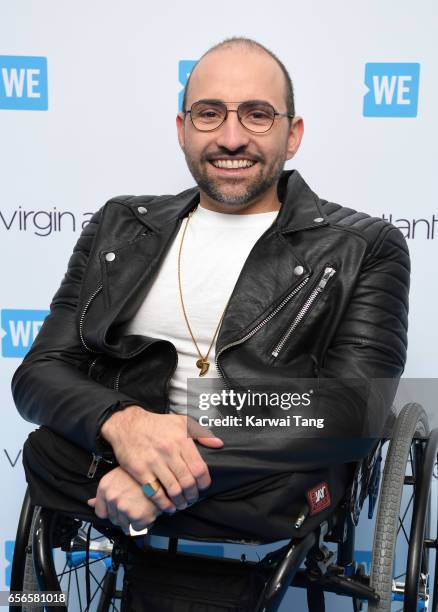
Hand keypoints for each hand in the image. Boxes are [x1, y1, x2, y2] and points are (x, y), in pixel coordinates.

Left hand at [87, 466, 162, 534]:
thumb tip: (90, 503)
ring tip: (142, 506)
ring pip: (124, 525)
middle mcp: (112, 498)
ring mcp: (124, 508)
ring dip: (133, 520)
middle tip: (135, 503)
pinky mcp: (137, 517)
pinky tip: (148, 510)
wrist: (162, 473)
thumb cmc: (142, 473)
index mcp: (105, 487)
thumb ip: (104, 492)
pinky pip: (137, 529)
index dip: (111, 511)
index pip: (100, 512)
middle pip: (113, 519)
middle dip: (124, 515)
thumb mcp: (119, 476)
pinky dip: (144, 523)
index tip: (119, 508)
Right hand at [101, 405, 223, 512]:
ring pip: (173, 489)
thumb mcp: (181, 421)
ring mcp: (154, 462)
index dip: (203, 482)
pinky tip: (168, 506)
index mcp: (181, 439)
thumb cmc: (157, 424)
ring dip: (180, 501)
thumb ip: (201, 434)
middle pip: (187, 481)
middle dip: (192, 494)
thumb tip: (218, 444)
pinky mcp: (140, 471)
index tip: (203, 486)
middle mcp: (169, 451)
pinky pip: (155, 492)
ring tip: (182, 504)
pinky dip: (164, 504)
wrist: (128, 425)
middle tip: (192, 498)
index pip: (199, 468)